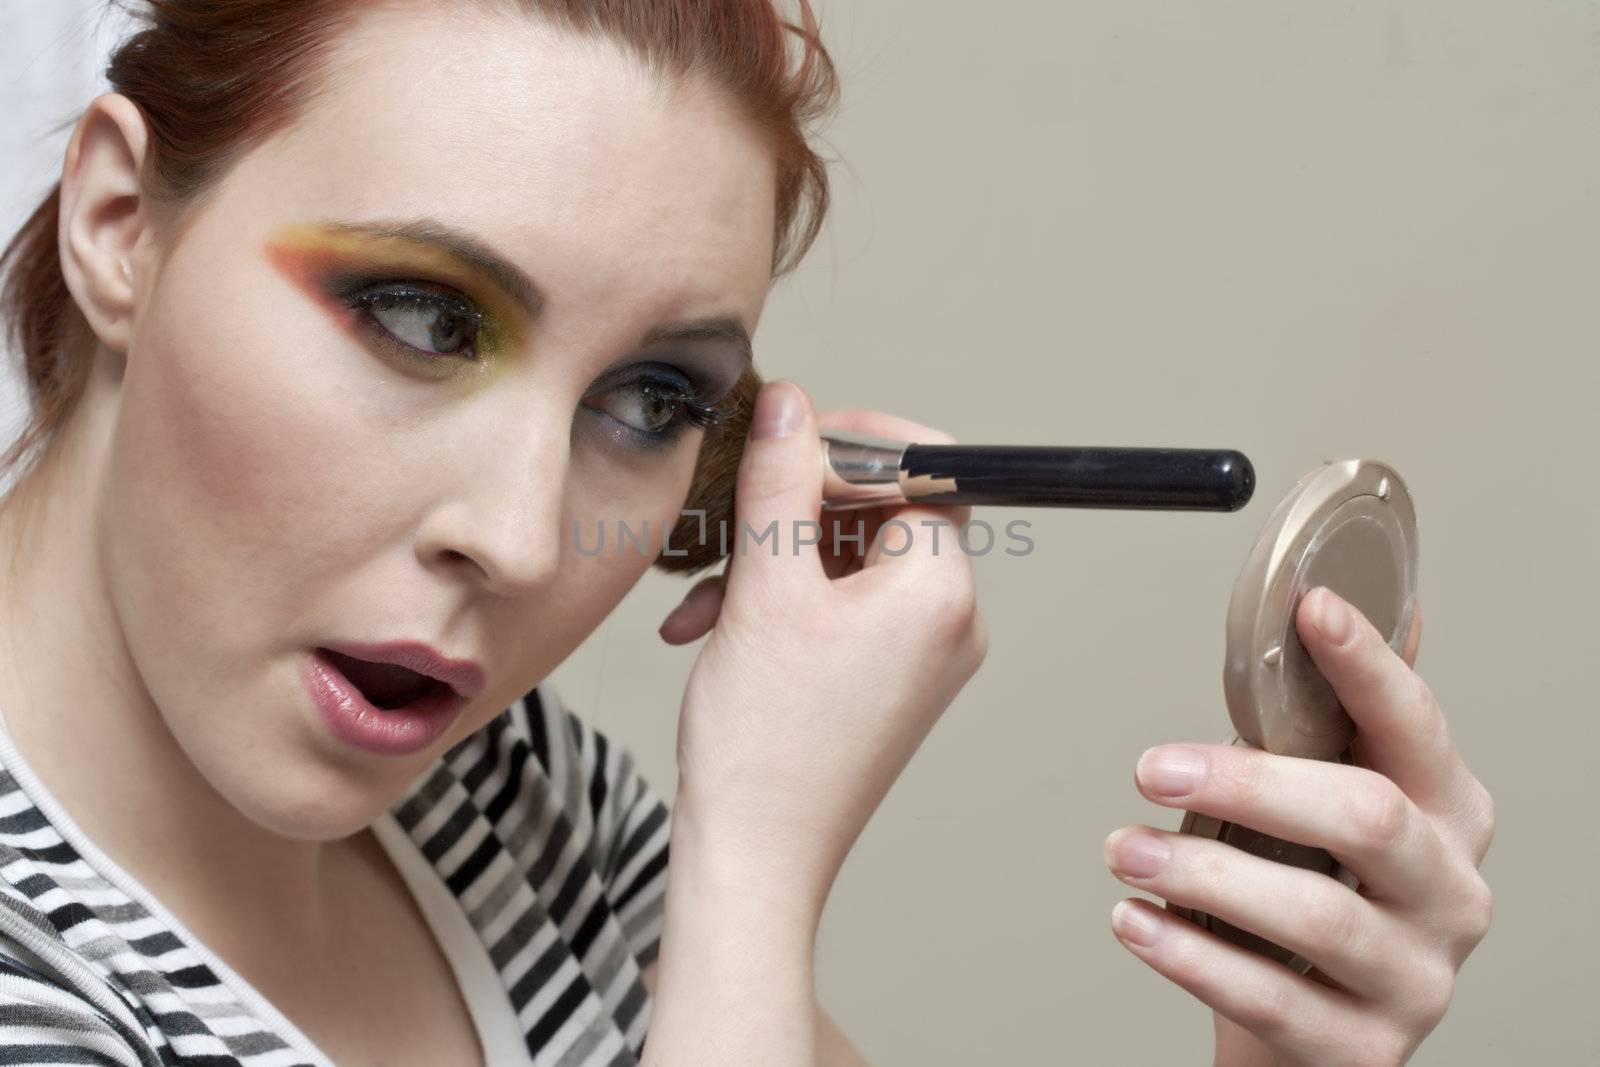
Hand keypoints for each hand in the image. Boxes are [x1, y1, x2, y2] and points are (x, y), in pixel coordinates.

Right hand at [658, 381, 987, 914]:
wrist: (754, 857)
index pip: (924, 468)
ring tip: (704, 589)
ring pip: (850, 561)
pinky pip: (843, 608)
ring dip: (773, 558)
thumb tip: (790, 404)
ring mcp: (922, 656)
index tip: (789, 438)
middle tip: (732, 512)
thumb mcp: (763, 588)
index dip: (854, 441)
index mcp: (938, 592)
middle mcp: (949, 622)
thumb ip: (781, 482)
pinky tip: (712, 623)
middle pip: (882, 512)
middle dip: (794, 508)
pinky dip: (783, 601)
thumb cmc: (765, 742)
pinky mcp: (890, 682)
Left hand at [1103, 588, 1494, 1065]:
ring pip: (1315, 916)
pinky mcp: (1364, 1049)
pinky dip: (1188, 955)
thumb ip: (1330, 717)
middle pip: (1368, 820)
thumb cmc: (1316, 897)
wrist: (1317, 1037)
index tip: (1311, 610)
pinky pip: (1269, 998)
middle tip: (1153, 768)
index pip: (1415, 727)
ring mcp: (1415, 976)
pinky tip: (1134, 921)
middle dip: (1250, 785)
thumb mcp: (1328, 804)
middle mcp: (1449, 892)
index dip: (1368, 667)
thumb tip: (1335, 600)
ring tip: (1123, 849)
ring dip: (1201, 875)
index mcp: (1447, 812)